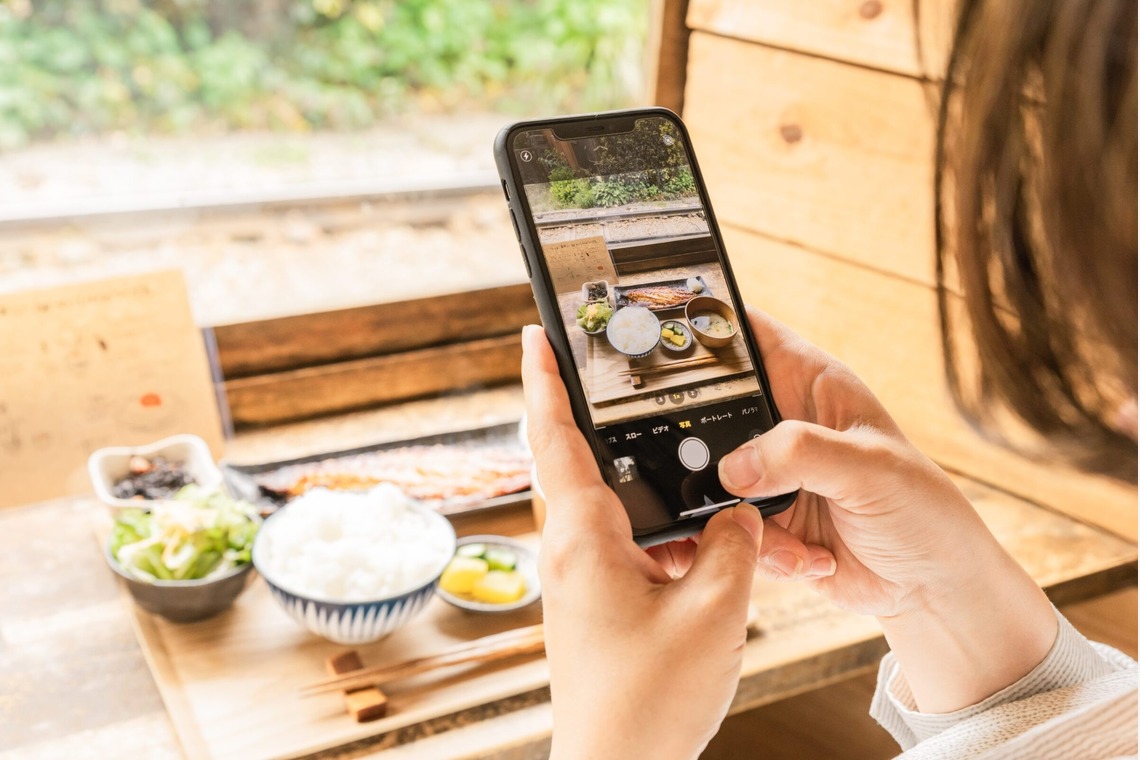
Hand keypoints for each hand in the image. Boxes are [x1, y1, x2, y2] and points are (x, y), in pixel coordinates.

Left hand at [522, 324, 761, 759]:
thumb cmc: (649, 699)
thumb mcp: (714, 613)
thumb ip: (731, 547)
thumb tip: (736, 514)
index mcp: (583, 541)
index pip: (555, 439)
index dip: (545, 381)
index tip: (536, 333)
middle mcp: (570, 553)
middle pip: (569, 461)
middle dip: (580, 410)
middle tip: (600, 366)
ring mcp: (579, 581)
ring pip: (597, 502)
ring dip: (619, 467)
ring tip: (649, 433)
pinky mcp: (594, 605)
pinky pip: (615, 540)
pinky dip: (642, 516)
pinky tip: (681, 519)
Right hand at [710, 309, 1057, 712]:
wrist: (929, 590)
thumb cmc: (922, 512)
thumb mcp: (870, 470)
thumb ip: (801, 455)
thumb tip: (735, 467)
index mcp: (810, 385)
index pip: (746, 335)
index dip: (705, 326)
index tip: (663, 344)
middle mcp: (781, 425)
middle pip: (706, 411)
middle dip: (698, 445)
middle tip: (720, 476)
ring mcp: (767, 474)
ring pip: (707, 479)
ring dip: (736, 514)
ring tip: (788, 536)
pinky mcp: (760, 521)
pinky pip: (724, 529)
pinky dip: (759, 550)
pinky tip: (807, 559)